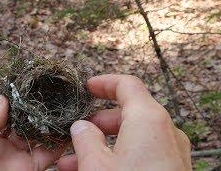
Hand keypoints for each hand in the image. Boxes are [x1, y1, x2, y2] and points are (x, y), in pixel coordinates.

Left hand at [0, 81, 64, 170]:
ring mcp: (11, 155)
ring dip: (42, 118)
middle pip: (10, 116)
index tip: (9, 78)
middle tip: (37, 85)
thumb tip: (3, 99)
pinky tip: (66, 126)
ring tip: (56, 100)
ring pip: (31, 131)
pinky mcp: (28, 168)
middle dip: (23, 101)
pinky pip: (46, 153)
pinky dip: (58, 141)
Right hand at [58, 75, 190, 170]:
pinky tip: (96, 169)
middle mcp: (165, 131)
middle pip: (128, 112)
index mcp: (149, 118)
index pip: (127, 85)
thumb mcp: (96, 164)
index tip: (88, 87)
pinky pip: (141, 153)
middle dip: (98, 122)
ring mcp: (171, 151)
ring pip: (132, 136)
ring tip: (75, 160)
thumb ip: (85, 139)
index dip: (104, 83)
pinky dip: (119, 155)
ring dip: (103, 144)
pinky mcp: (171, 168)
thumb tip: (80, 127)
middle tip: (78, 130)